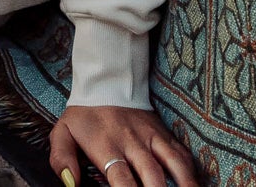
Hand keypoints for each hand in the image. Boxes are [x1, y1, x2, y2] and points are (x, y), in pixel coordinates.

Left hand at [50, 104, 197, 186]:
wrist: (106, 80)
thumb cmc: (83, 114)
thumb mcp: (62, 132)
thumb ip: (61, 159)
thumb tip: (70, 184)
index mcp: (107, 146)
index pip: (121, 179)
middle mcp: (133, 143)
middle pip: (152, 175)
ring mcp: (152, 137)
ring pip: (174, 163)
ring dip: (184, 183)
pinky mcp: (164, 133)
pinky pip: (182, 153)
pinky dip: (191, 170)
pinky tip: (194, 184)